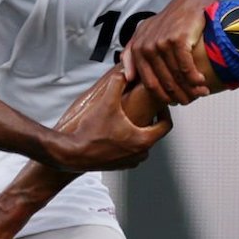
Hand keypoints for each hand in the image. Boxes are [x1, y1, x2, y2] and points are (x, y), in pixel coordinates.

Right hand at [49, 66, 171, 171]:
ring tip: (130, 119)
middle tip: (146, 108)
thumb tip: (124, 72)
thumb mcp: (107, 103)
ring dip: (139, 131)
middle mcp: (140, 154)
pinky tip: (118, 131)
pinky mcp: (119, 166)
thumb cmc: (90, 134)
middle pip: (155, 134)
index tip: (159, 104)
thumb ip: (117, 83)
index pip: (166, 125)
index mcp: (143, 140)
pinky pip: (131, 152)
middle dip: (151, 120)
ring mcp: (130, 162)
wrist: (72, 154)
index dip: (165, 111)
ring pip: (142, 143)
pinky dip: (129, 142)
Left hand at [122, 0, 215, 104]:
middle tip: (191, 100)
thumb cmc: (170, 21)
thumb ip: (132, 54)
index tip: (175, 102)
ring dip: (190, 89)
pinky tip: (202, 81)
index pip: (149, 83)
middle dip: (179, 95)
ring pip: (176, 76)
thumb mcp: (145, 34)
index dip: (163, 96)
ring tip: (201, 93)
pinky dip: (194, 78)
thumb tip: (127, 77)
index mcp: (138, 49)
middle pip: (164, 82)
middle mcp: (147, 46)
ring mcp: (161, 42)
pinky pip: (185, 66)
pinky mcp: (176, 39)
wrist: (189, 3)